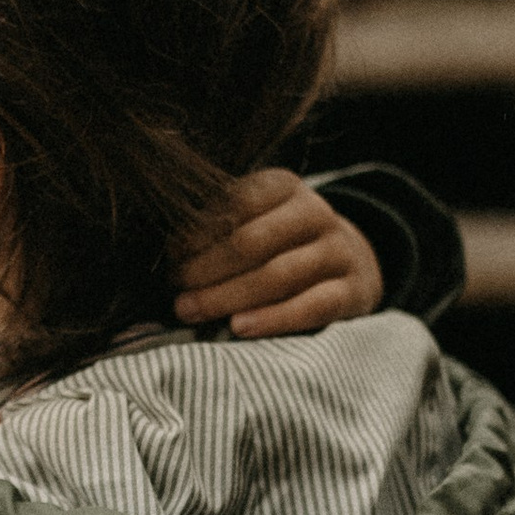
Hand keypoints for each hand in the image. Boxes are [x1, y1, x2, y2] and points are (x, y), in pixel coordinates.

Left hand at [173, 172, 383, 338]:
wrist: (350, 263)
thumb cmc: (281, 242)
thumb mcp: (257, 217)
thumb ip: (219, 222)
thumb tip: (162, 248)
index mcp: (285, 186)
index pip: (238, 202)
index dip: (199, 230)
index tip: (170, 255)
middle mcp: (315, 213)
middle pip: (252, 242)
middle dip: (206, 268)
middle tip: (175, 288)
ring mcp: (338, 252)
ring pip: (278, 275)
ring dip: (227, 296)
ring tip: (190, 310)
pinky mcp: (352, 290)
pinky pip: (311, 307)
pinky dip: (272, 319)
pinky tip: (238, 328)